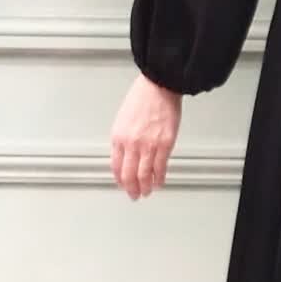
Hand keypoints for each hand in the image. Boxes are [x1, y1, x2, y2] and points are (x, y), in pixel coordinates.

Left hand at [110, 73, 181, 198]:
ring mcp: (148, 146)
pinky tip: (159, 183)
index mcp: (118, 137)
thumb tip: (126, 154)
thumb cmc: (143, 98)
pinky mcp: (165, 145)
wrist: (159, 86)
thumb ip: (123, 138)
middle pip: (128, 175)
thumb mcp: (123, 119)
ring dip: (145, 187)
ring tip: (147, 192)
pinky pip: (160, 168)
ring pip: (144, 175)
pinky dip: (159, 178)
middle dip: (131, 189)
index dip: (119, 179)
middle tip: (134, 195)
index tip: (123, 185)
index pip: (115, 166)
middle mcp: (131, 144)